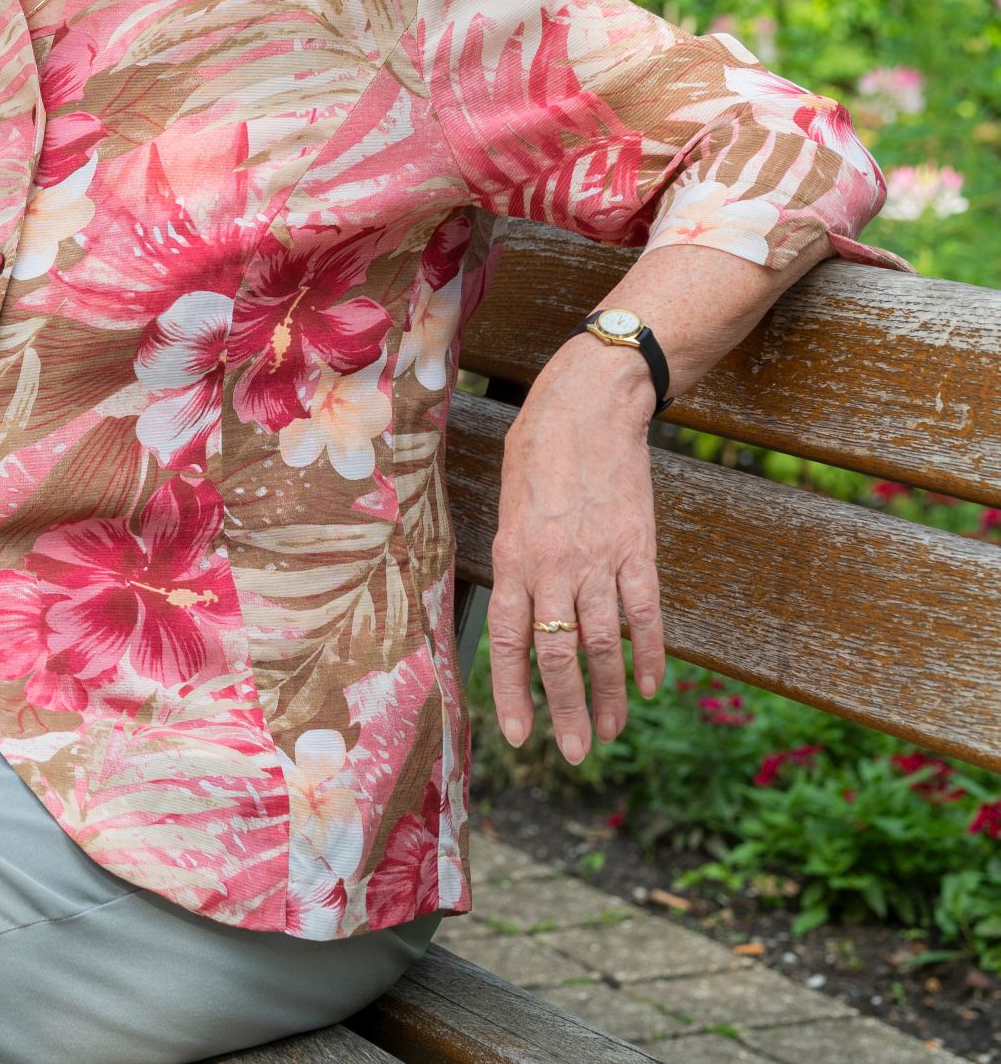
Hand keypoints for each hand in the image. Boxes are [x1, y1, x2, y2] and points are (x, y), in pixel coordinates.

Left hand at [486, 340, 666, 763]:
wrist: (590, 406)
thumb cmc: (538, 450)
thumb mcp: (508, 504)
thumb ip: (514, 561)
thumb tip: (519, 612)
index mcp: (512, 557)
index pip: (508, 640)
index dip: (513, 691)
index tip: (519, 736)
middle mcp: (554, 566)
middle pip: (560, 654)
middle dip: (566, 711)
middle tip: (575, 754)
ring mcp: (601, 561)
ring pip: (605, 645)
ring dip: (608, 695)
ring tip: (610, 733)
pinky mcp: (640, 551)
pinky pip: (646, 615)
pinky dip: (650, 654)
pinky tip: (650, 686)